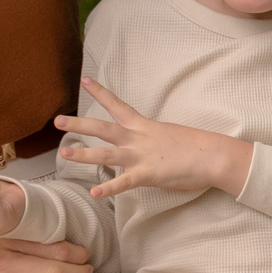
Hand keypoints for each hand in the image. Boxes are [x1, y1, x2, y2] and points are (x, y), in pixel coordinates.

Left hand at [59, 78, 255, 199]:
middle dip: (79, 125)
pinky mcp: (148, 175)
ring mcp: (142, 156)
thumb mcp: (168, 135)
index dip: (100, 92)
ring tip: (64, 154)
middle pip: (103, 128)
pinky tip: (93, 192)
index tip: (84, 80)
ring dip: (84, 155)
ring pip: (107, 154)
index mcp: (144, 126)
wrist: (213, 155)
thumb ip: (151, 139)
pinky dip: (108, 188)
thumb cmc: (196, 146)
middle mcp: (138, 138)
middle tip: (58, 121)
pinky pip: (124, 182)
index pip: (118, 105)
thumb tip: (146, 143)